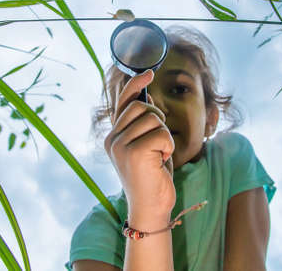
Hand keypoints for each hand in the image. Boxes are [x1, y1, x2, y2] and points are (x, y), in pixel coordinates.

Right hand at [104, 69, 175, 217]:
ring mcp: (120, 145)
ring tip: (159, 154)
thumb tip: (148, 98)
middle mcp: (113, 139)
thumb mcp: (146, 146)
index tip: (149, 73)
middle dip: (157, 117)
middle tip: (160, 140)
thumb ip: (143, 124)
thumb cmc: (153, 175)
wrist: (152, 208)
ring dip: (164, 135)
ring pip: (152, 118)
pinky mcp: (133, 153)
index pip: (124, 102)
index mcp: (113, 137)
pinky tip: (162, 161)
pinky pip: (161, 133)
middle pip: (140, 106)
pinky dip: (168, 146)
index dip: (136, 85)